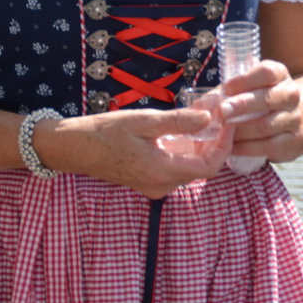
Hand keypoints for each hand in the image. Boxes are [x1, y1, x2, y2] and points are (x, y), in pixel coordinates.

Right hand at [39, 107, 229, 198]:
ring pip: (189, 168)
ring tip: (206, 118)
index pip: (209, 167)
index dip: (224, 145)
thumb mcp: (144, 121)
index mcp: (162, 172)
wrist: (73, 148)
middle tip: (220, 116)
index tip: (228, 121)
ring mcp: (154, 185)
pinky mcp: (147, 180)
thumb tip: (209, 118)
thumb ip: (178, 122)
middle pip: (202, 168)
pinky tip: (185, 130)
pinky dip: (186, 151)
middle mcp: (161, 185)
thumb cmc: (106, 132)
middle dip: (215, 143)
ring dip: (201, 146)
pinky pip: (176, 168)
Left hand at [213, 60, 302, 163]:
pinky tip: (232, 148)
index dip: (245, 80)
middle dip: (242, 105)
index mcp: (279, 75)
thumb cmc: (260, 101)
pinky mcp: (293, 140)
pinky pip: (268, 146)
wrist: (291, 120)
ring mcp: (294, 118)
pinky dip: (247, 148)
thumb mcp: (249, 89)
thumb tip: (198, 107)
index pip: (267, 72)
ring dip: (240, 131)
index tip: (226, 89)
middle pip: (268, 99)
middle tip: (221, 112)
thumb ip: (226, 94)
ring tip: (222, 134)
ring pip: (266, 125)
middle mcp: (290, 94)